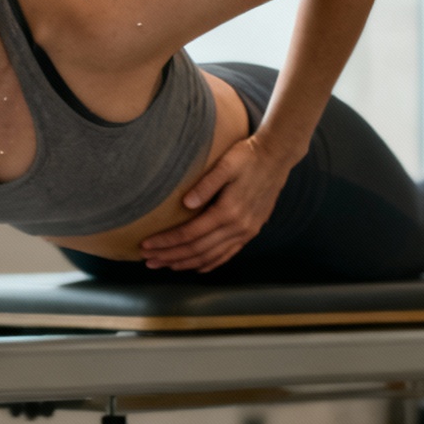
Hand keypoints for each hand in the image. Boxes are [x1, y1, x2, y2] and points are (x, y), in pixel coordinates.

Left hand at [138, 135, 299, 272]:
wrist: (277, 157)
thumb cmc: (248, 157)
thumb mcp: (226, 164)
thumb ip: (206, 184)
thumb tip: (185, 203)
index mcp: (228, 211)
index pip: (189, 234)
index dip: (166, 241)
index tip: (146, 245)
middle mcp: (238, 227)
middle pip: (197, 249)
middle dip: (170, 256)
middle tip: (148, 260)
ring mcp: (246, 231)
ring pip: (211, 256)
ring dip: (185, 263)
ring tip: (164, 265)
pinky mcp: (250, 231)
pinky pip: (228, 254)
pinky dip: (210, 263)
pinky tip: (196, 267)